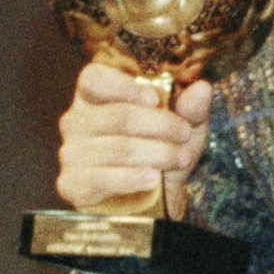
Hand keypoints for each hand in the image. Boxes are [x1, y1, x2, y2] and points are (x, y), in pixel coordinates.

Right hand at [56, 57, 212, 219]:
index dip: (123, 86)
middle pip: (117, 116)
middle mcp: (76, 121)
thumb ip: (192, 107)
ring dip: (157, 153)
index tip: (155, 99)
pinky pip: (102, 178)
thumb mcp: (184, 125)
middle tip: (184, 134)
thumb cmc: (164, 148)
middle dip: (160, 125)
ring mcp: (71, 153)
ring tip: (181, 158)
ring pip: (117, 148)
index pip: (93, 78)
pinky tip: (152, 177)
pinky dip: (132, 178)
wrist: (156, 195)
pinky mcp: (72, 184)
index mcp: (97, 96)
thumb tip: (202, 88)